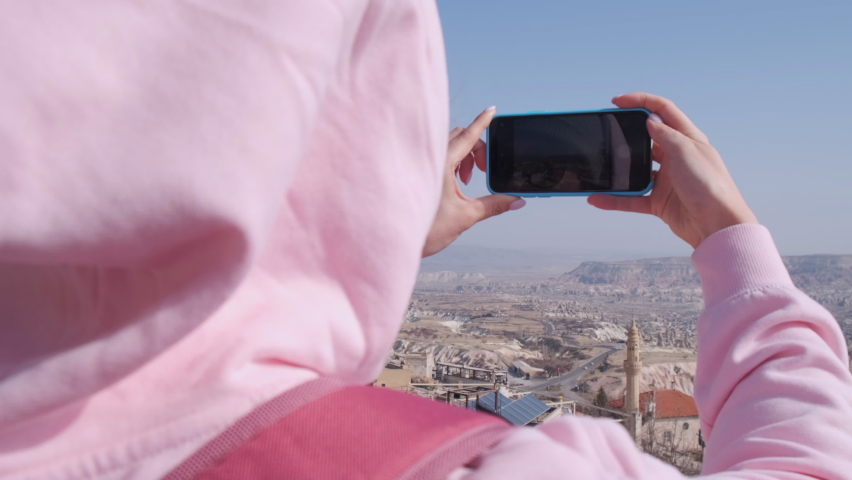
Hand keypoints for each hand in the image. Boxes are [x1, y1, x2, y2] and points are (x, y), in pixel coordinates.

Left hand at [422, 107, 525, 256]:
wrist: (398, 241)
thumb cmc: (427, 229)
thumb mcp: (467, 216)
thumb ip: (494, 205)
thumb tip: (517, 201)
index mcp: (442, 163)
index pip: (468, 136)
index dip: (483, 122)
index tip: (492, 110)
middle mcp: (431, 159)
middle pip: (459, 137)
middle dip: (477, 148)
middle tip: (484, 170)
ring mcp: (423, 165)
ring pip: (449, 147)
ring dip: (466, 157)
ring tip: (468, 180)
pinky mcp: (420, 173)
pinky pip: (440, 157)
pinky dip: (454, 164)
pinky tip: (457, 184)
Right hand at [588, 93, 757, 248]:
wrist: (717, 226)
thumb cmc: (710, 187)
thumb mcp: (686, 152)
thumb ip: (666, 135)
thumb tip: (649, 120)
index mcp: (687, 139)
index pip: (662, 111)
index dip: (641, 101)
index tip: (617, 102)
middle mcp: (676, 157)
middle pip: (646, 139)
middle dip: (626, 133)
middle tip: (605, 130)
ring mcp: (667, 180)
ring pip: (635, 169)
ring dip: (617, 169)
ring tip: (599, 165)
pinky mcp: (659, 202)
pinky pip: (631, 198)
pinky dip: (614, 199)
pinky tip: (598, 198)